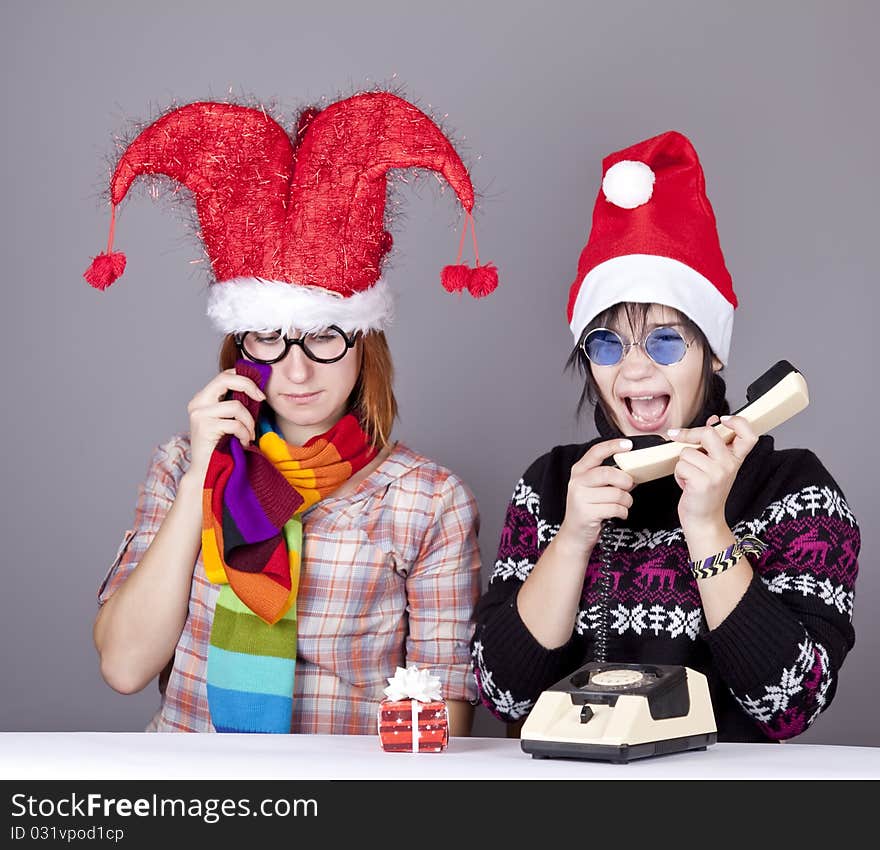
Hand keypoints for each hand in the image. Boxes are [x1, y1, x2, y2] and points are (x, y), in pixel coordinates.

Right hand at [185, 369, 265, 479]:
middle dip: (248, 386)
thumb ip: (236, 405)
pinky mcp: (204, 427)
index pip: (224, 375)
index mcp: (202, 399)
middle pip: (225, 379)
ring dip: (249, 422)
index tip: (259, 393)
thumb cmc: (222, 447)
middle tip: (261, 399)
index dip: (244, 378)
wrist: (207, 472)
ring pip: (236, 406)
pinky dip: (244, 433)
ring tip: (249, 435)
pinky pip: (235, 424)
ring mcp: (199, 414)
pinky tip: (243, 443)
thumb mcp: (229, 421)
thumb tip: (258, 390)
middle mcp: (197, 403)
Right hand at [556, 439, 634, 553]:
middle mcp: (577, 482)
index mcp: (579, 471)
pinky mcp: (586, 513)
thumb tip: (634, 469)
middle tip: (628, 487)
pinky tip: (618, 514)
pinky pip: (615, 508)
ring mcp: (580, 497)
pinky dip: (623, 512)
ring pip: (616, 493)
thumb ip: (610, 476)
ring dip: (626, 501)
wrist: (575, 534)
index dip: (613, 446)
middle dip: (625, 481)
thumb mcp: (595, 488)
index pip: (596, 452)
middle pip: (609, 473)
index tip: (629, 444)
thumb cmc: (589, 508)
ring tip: (622, 505)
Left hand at [670, 414, 757, 534]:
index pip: (748, 434)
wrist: (704, 519)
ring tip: (691, 476)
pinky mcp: (702, 482)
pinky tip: (688, 485)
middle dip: (689, 435)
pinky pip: (681, 466)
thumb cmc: (707, 492)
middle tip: (679, 437)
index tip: (721, 420)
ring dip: (683, 464)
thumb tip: (713, 420)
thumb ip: (714, 444)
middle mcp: (729, 465)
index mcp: (735, 458)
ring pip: (687, 452)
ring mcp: (717, 473)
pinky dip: (679, 475)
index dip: (737, 422)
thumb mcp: (716, 466)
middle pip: (708, 433)